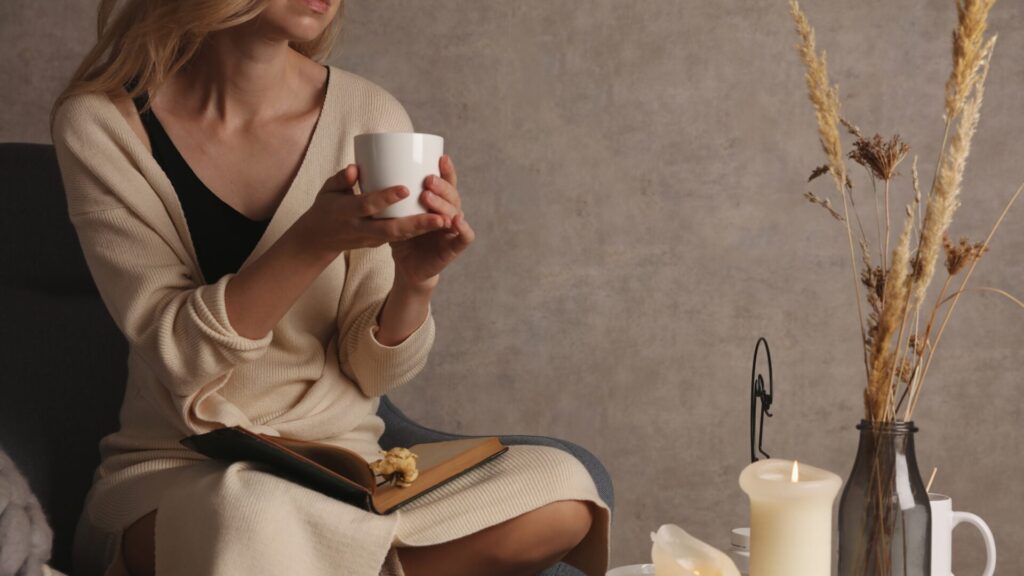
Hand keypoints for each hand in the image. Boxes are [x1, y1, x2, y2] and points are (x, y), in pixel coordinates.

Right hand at [295, 165, 446, 258]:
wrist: (318, 239)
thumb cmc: (326, 206)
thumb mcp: (327, 190)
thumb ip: (342, 179)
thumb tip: (356, 167)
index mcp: (345, 212)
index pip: (367, 205)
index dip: (385, 197)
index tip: (406, 188)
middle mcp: (360, 229)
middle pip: (390, 229)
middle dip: (416, 224)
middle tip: (441, 217)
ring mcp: (370, 239)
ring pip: (398, 237)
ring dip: (422, 231)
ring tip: (446, 222)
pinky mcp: (378, 243)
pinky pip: (399, 239)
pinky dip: (417, 233)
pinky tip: (436, 224)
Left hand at [389, 154, 475, 287]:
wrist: (407, 267)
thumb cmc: (400, 237)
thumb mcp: (391, 213)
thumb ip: (381, 195)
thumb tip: (355, 169)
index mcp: (437, 202)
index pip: (447, 182)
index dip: (447, 170)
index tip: (441, 157)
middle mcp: (449, 212)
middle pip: (452, 195)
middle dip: (442, 186)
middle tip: (427, 180)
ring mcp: (453, 230)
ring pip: (456, 212)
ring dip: (444, 204)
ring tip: (428, 198)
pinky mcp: (454, 248)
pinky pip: (465, 237)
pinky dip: (464, 229)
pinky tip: (455, 221)